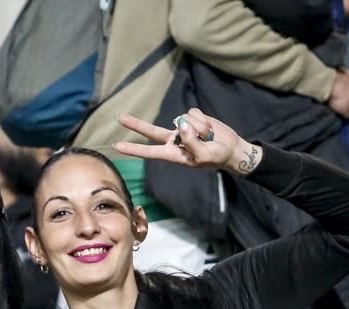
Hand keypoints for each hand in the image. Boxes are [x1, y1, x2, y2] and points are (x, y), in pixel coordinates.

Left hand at [116, 108, 261, 174]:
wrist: (230, 149)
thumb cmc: (215, 157)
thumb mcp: (203, 156)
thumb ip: (191, 142)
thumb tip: (182, 125)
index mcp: (172, 153)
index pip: (149, 152)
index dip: (134, 149)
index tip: (117, 146)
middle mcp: (173, 140)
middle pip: (151, 131)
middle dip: (136, 124)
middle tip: (119, 118)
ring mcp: (182, 128)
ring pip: (183, 119)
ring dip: (199, 126)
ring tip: (207, 137)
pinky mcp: (192, 117)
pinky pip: (194, 112)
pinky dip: (204, 119)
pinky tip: (209, 129)